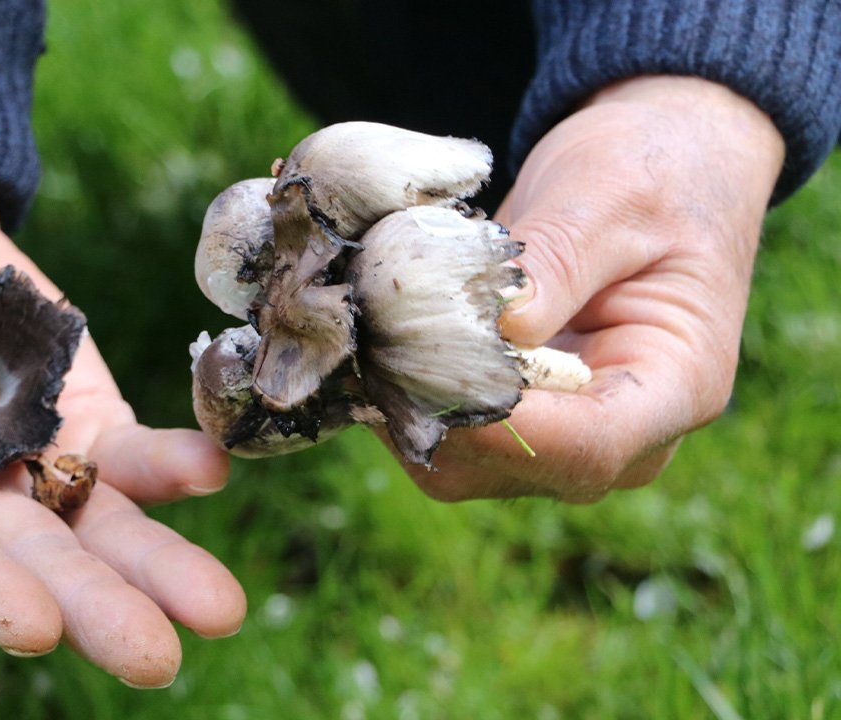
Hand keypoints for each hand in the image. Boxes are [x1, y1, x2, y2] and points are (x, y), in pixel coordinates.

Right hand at [0, 157, 243, 686]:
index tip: (31, 629)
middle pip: (23, 559)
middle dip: (88, 606)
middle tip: (157, 657)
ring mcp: (21, 462)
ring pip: (93, 525)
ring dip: (153, 565)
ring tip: (219, 610)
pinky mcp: (75, 416)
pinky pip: (126, 452)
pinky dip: (169, 464)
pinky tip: (214, 469)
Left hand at [396, 76, 785, 501]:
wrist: (652, 167)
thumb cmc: (648, 175)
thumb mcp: (610, 198)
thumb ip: (559, 262)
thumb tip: (500, 328)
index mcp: (677, 385)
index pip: (589, 447)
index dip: (504, 429)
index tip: (431, 373)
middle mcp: (623, 434)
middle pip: (514, 467)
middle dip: (436, 411)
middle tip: (372, 337)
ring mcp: (564, 432)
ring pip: (463, 461)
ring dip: (407, 403)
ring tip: (369, 328)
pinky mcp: (513, 417)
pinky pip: (445, 430)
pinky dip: (402, 391)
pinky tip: (377, 333)